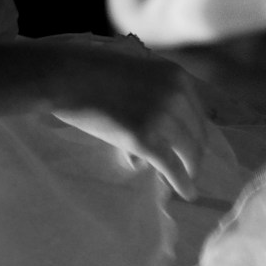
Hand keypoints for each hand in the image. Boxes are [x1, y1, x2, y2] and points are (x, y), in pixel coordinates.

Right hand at [41, 33, 208, 200]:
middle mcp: (176, 95)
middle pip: (198, 134)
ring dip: (189, 170)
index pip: (200, 113)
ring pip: (189, 152)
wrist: (66, 76)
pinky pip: (172, 167)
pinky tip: (187, 193)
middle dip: (193, 154)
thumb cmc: (92, 71)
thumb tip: (163, 123)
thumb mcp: (138, 72)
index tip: (193, 146)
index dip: (196, 134)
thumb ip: (156, 91)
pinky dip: (183, 183)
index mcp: (177, 76)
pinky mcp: (144, 139)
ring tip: (184, 180)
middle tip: (188, 167)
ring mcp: (161, 117)